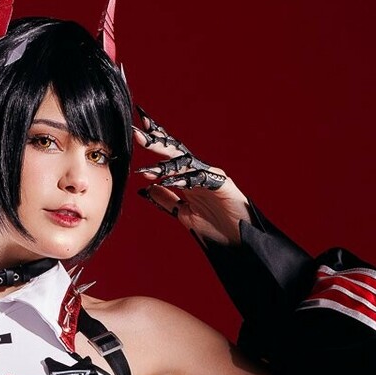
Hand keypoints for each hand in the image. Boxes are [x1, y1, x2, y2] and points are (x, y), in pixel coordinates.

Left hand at [132, 106, 251, 244]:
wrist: (240, 241)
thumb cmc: (217, 228)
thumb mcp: (184, 214)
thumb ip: (167, 201)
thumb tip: (146, 188)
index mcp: (190, 178)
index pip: (169, 157)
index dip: (154, 144)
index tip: (136, 132)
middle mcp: (199, 173)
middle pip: (175, 153)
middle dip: (156, 142)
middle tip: (136, 132)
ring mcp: (211, 177)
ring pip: (186, 163)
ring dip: (165, 162)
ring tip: (147, 159)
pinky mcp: (222, 185)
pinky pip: (201, 179)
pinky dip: (185, 180)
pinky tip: (171, 181)